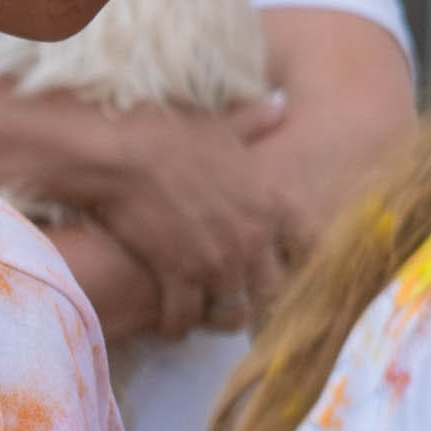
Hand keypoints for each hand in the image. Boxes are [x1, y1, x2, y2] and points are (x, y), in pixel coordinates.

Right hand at [54, 94, 311, 333]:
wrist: (125, 153)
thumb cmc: (173, 134)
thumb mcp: (224, 128)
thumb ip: (256, 125)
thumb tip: (279, 106)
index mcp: (273, 205)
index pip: (304, 249)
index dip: (293, 261)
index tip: (278, 267)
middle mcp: (254, 239)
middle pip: (273, 289)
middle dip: (259, 296)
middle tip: (242, 299)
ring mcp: (217, 262)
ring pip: (232, 311)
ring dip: (220, 314)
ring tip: (209, 314)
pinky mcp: (177, 275)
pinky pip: (185, 317)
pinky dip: (177, 323)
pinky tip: (172, 321)